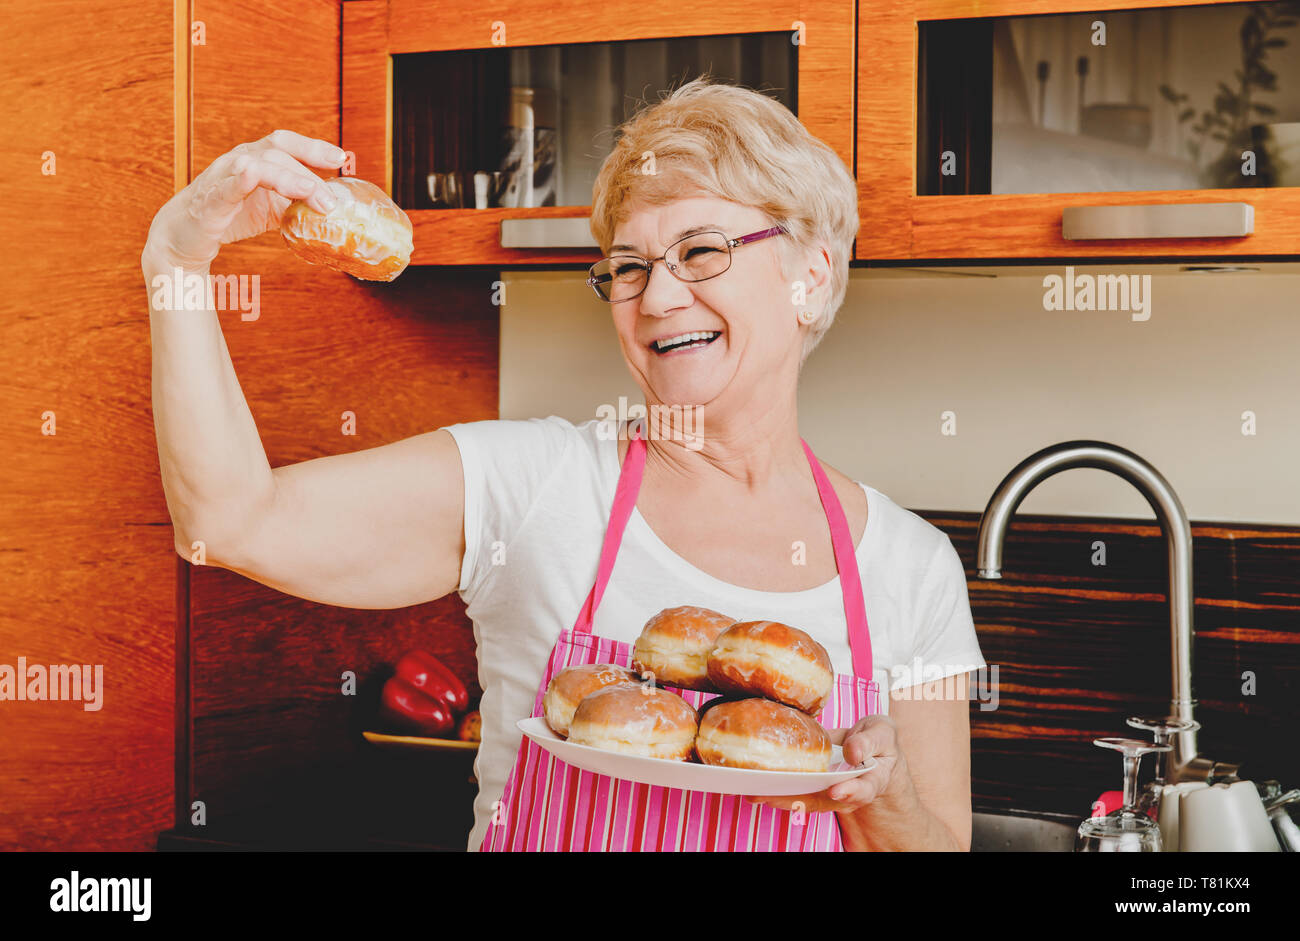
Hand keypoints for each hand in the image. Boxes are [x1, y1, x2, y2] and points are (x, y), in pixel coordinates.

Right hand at [142, 129, 345, 271]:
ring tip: (310, 194)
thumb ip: (298, 204)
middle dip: (308, 175)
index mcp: (255, 160)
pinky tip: (252, 177)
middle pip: (277, 154)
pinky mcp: (209, 201)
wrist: (184, 236)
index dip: (313, 146)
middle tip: (332, 202)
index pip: (285, 143)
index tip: (340, 158)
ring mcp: (222, 178)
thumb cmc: (229, 215)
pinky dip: (240, 180)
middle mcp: (238, 161)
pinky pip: (225, 186)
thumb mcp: (271, 209)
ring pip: (256, 165)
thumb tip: (333, 211)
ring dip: (286, 178)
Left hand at [746, 715, 910, 815]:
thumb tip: (852, 751)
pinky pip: (795, 791)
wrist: (871, 748)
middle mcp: (847, 792)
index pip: (862, 790)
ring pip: (804, 800)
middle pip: (823, 801)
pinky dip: (775, 789)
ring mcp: (828, 792)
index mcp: (871, 780)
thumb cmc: (878, 740)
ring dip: (779, 798)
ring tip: (754, 794)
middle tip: (772, 796)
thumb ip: (869, 741)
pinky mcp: (813, 785)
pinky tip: (753, 786)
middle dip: (796, 800)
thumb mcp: (882, 733)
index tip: (836, 791)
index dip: (850, 792)